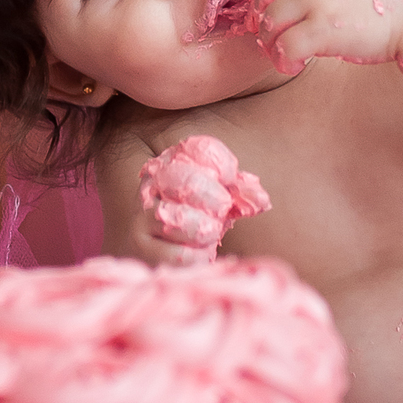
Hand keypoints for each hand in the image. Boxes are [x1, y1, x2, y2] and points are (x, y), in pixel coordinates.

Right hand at [137, 135, 269, 264]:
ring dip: (201, 227)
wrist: (161, 253)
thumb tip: (261, 199)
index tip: (230, 176)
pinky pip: (177, 252)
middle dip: (209, 195)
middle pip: (178, 179)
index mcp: (171, 164)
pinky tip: (201, 251)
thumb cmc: (197, 220)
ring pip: (171, 216)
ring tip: (210, 232)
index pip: (195, 148)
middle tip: (223, 207)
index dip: (219, 162)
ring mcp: (141, 218)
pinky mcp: (143, 250)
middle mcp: (150, 187)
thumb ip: (239, 194)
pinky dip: (197, 254)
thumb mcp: (219, 200)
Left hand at [253, 0, 402, 73]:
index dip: (267, 4)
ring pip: (270, 25)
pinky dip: (283, 61)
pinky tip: (295, 67)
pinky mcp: (323, 28)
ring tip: (285, 58)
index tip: (276, 23)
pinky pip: (284, 47)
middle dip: (266, 25)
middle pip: (264, 1)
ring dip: (272, 46)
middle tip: (275, 43)